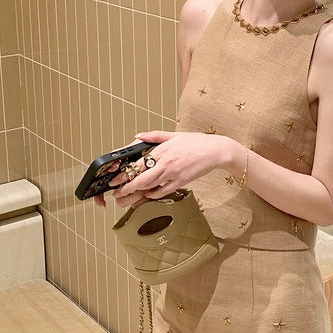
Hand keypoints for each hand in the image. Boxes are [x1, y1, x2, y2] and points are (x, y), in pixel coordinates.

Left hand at [110, 130, 231, 200]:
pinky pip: (164, 191)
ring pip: (150, 186)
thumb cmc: (197, 142)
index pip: (138, 164)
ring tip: (128, 196)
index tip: (116, 179)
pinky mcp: (182, 182)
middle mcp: (166, 162)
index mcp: (162, 150)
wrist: (215, 150)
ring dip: (137, 193)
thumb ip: (154, 136)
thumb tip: (138, 136)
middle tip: (118, 192)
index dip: (124, 174)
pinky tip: (149, 194)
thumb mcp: (174, 135)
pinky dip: (154, 194)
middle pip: (141, 179)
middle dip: (126, 187)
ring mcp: (174, 173)